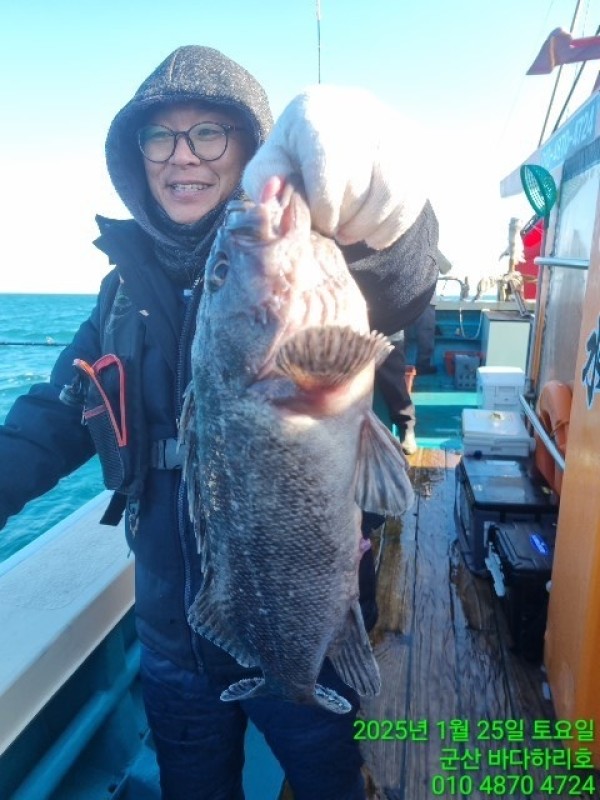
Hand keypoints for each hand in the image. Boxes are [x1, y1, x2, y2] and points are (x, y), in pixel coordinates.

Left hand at [242, 85, 426, 249]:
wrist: (335, 138)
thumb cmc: (296, 159)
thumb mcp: (269, 168)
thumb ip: (263, 181)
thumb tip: (275, 191)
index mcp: (316, 110)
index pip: (330, 164)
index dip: (324, 206)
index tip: (317, 220)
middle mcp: (361, 109)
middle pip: (361, 182)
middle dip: (344, 219)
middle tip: (333, 229)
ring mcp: (394, 128)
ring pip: (391, 193)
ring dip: (368, 226)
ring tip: (349, 231)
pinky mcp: (417, 149)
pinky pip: (412, 200)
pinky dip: (390, 227)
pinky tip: (370, 231)